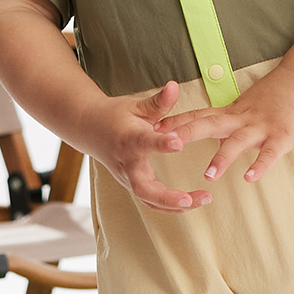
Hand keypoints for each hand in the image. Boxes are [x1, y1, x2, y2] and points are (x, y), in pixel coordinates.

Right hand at [79, 81, 212, 213]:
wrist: (89, 129)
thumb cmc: (115, 115)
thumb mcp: (136, 105)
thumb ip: (158, 101)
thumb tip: (175, 86)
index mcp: (129, 138)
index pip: (145, 143)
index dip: (162, 144)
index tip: (179, 142)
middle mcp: (127, 163)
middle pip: (144, 188)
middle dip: (169, 196)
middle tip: (192, 197)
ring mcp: (128, 178)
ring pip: (150, 200)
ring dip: (176, 206)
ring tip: (204, 199)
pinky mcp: (132, 185)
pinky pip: (151, 202)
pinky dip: (170, 207)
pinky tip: (192, 203)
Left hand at [154, 66, 293, 184]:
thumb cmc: (275, 96)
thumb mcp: (245, 107)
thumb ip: (227, 123)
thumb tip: (206, 137)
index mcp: (231, 112)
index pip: (197, 115)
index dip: (175, 122)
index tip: (151, 128)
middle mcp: (241, 118)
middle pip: (208, 124)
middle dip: (186, 133)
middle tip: (165, 144)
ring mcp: (261, 127)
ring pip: (237, 142)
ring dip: (222, 158)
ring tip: (208, 176)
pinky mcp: (282, 136)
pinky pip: (270, 153)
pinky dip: (260, 165)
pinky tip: (250, 178)